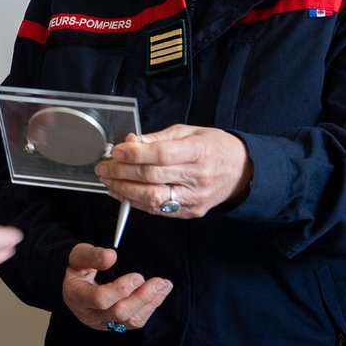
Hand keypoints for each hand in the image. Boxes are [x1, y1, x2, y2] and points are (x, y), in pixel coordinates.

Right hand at [62, 243, 171, 330]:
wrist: (74, 285)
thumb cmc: (77, 268)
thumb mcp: (78, 256)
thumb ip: (93, 256)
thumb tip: (111, 256)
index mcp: (78, 296)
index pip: (100, 299)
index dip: (121, 289)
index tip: (137, 276)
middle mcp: (90, 314)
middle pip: (119, 312)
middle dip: (142, 297)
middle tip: (158, 282)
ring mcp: (103, 323)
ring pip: (130, 320)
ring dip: (150, 303)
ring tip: (164, 286)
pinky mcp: (114, 325)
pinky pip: (134, 322)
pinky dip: (149, 308)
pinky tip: (158, 295)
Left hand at [96, 126, 251, 217]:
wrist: (242, 172)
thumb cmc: (213, 146)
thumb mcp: (189, 132)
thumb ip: (158, 138)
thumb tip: (130, 142)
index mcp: (199, 151)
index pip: (161, 155)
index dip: (134, 153)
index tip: (116, 150)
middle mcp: (197, 177)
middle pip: (152, 177)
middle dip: (121, 172)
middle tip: (103, 166)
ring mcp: (195, 198)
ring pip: (152, 198)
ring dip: (124, 190)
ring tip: (108, 181)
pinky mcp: (191, 212)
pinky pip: (158, 210)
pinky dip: (136, 202)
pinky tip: (122, 192)